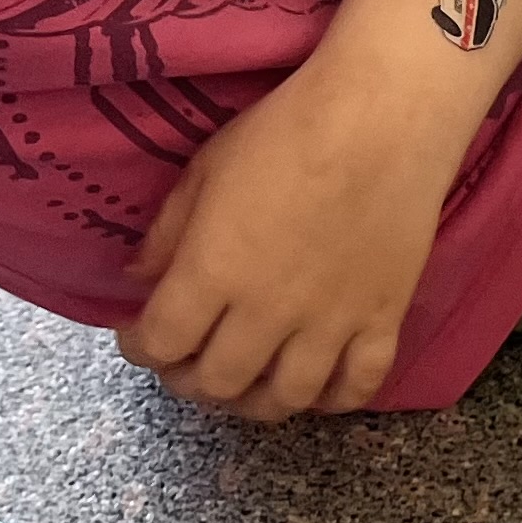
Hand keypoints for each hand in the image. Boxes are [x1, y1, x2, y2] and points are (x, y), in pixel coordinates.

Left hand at [116, 48, 460, 420]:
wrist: (382, 120)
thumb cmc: (285, 131)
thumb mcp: (205, 169)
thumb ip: (167, 232)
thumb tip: (141, 279)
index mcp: (213, 270)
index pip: (161, 342)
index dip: (140, 348)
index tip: (140, 336)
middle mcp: (266, 312)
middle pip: (216, 383)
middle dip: (189, 381)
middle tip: (187, 363)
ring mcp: (329, 324)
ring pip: (284, 399)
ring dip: (254, 403)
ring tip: (247, 384)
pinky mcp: (381, 321)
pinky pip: (357, 388)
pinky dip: (332, 398)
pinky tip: (318, 386)